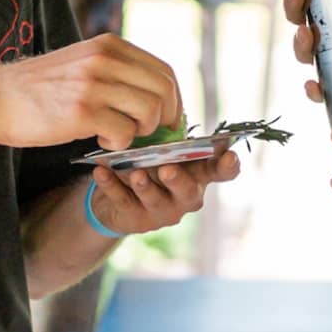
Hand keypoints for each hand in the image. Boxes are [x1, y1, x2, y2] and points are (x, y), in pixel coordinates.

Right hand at [0, 35, 182, 152]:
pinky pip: (125, 132)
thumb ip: (116, 72)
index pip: (163, 71)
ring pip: (150, 111)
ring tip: (118, 134)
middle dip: (165, 119)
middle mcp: (104, 59)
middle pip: (164, 90)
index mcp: (109, 46)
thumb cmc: (38, 90)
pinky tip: (101, 140)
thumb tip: (157, 100)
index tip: (167, 120)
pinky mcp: (82, 112)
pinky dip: (120, 143)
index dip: (173, 100)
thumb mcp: (81, 64)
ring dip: (141, 132)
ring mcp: (93, 84)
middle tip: (149, 135)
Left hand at [89, 150, 241, 234]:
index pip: (221, 173)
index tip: (229, 155)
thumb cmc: (149, 164)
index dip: (228, 167)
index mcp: (198, 175)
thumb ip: (169, 139)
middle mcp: (185, 197)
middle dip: (177, 180)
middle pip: (187, 191)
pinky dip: (111, 186)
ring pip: (154, 200)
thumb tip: (159, 111)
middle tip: (167, 169)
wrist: (118, 196)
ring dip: (144, 186)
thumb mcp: (163, 150)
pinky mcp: (135, 220)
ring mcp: (161, 212)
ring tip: (134, 173)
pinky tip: (102, 172)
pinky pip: (122, 201)